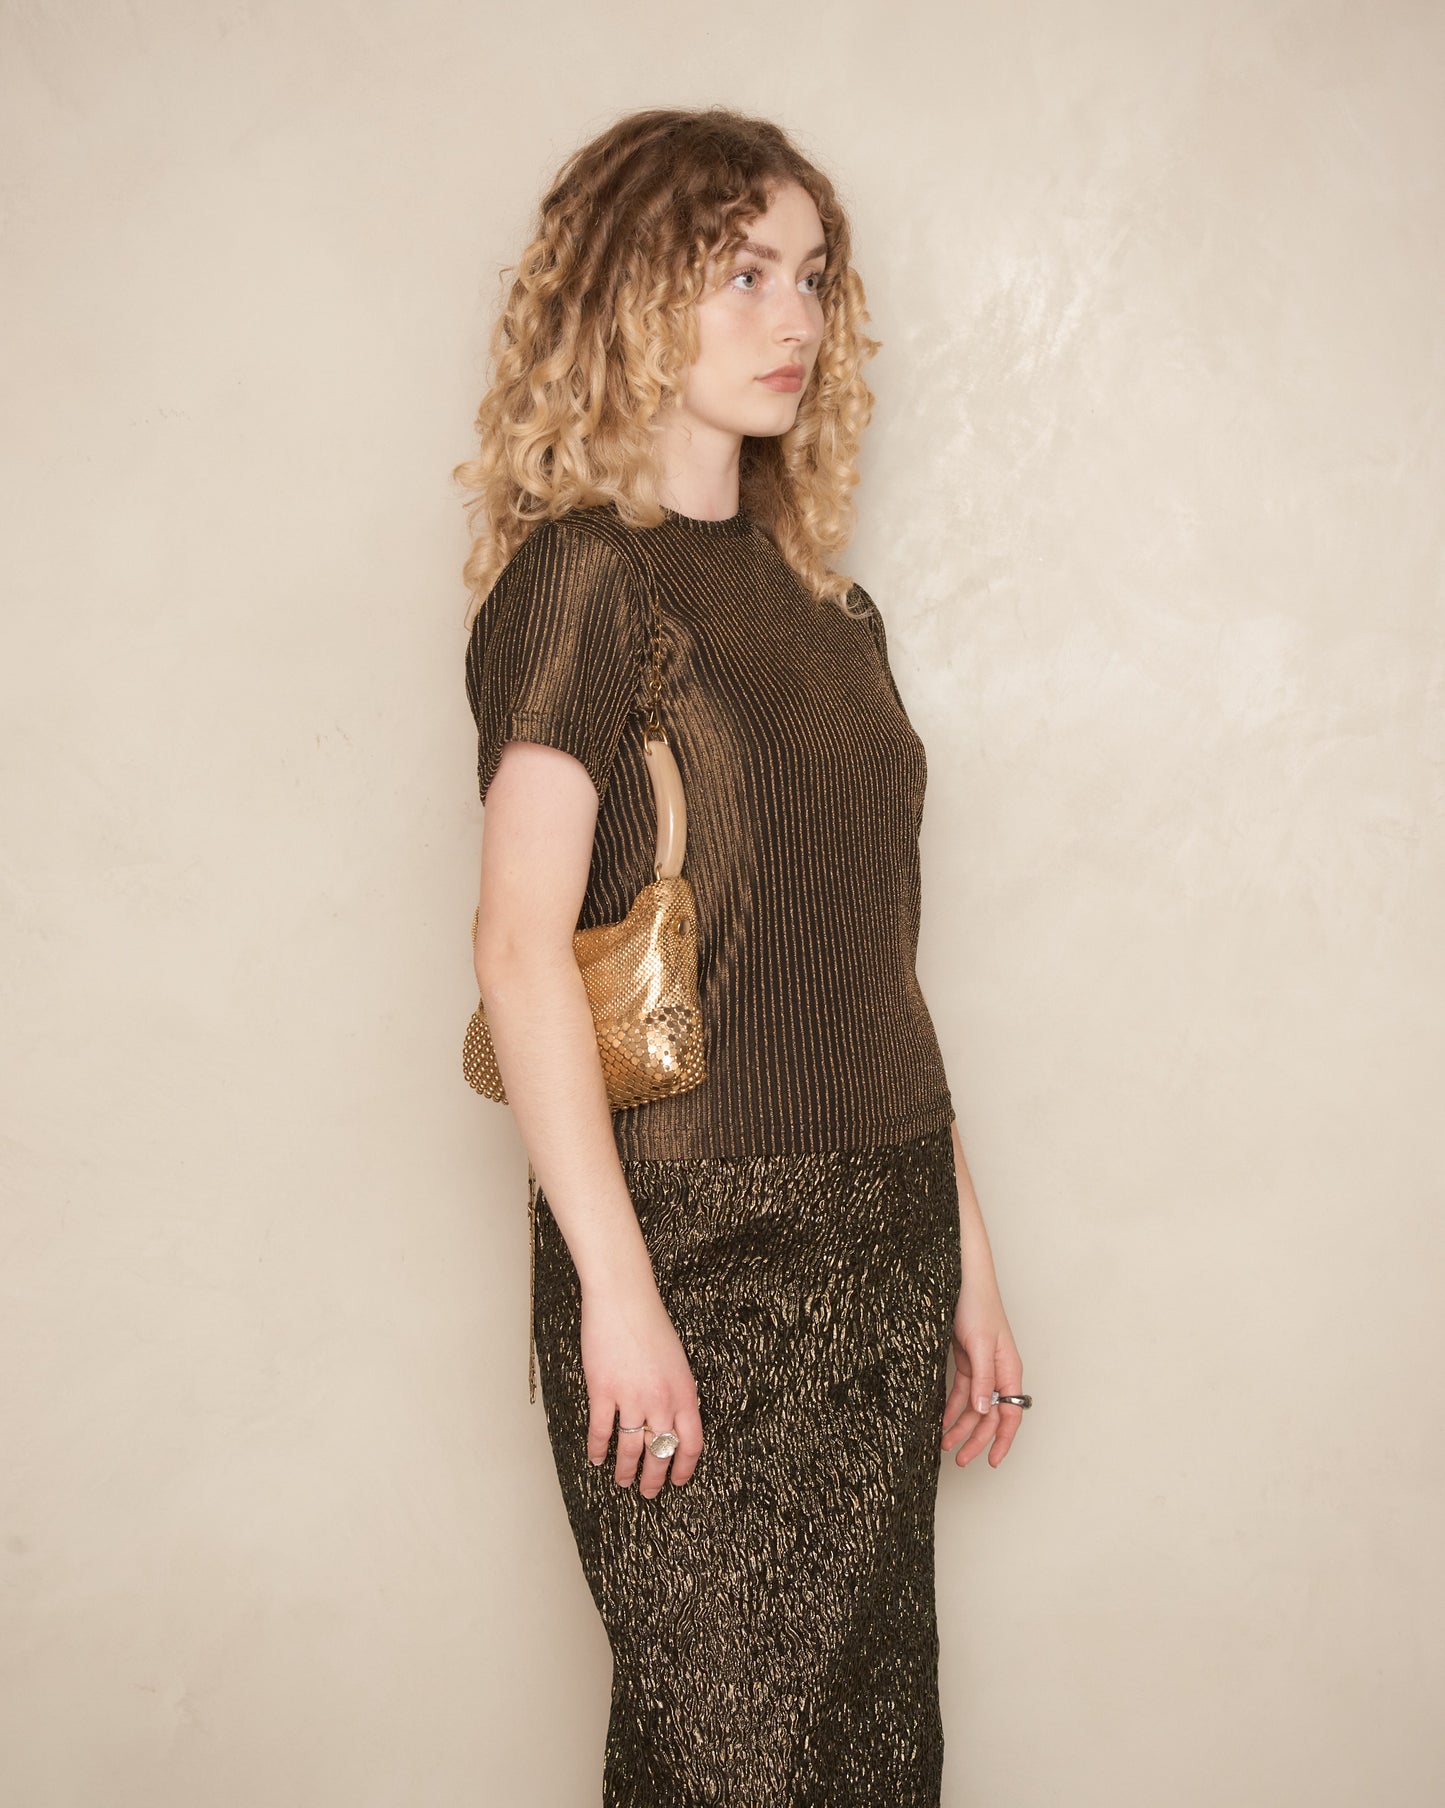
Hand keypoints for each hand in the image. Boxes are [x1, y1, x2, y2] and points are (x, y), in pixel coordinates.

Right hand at [581, 1280, 704, 1496]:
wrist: (624, 1299)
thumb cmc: (651, 1324)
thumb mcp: (678, 1362)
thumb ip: (679, 1393)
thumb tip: (678, 1420)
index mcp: (684, 1392)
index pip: (691, 1444)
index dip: (685, 1468)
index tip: (678, 1481)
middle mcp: (661, 1401)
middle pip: (661, 1453)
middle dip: (655, 1479)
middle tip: (649, 1493)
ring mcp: (631, 1398)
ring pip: (631, 1449)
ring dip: (626, 1471)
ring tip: (623, 1482)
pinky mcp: (603, 1392)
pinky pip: (601, 1431)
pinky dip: (597, 1450)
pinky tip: (596, 1459)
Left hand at [941, 1283, 1025, 1469]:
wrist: (963, 1281)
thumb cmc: (978, 1306)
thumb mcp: (980, 1345)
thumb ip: (983, 1379)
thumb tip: (984, 1409)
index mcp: (1009, 1371)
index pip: (1011, 1415)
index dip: (1002, 1440)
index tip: (993, 1462)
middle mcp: (998, 1374)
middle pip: (991, 1416)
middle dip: (976, 1440)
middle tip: (960, 1460)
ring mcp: (982, 1369)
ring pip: (974, 1408)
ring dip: (961, 1427)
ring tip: (944, 1445)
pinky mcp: (967, 1363)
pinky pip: (961, 1393)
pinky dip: (952, 1409)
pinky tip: (942, 1422)